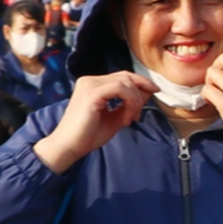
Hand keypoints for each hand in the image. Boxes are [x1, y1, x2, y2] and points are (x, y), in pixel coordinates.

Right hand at [33, 71, 155, 173]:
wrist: (68, 147)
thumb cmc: (88, 135)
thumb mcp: (115, 118)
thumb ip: (129, 104)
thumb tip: (147, 92)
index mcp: (93, 84)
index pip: (122, 76)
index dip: (140, 82)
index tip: (153, 92)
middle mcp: (90, 80)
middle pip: (125, 76)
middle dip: (140, 92)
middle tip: (138, 114)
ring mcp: (90, 84)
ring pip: (125, 82)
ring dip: (134, 101)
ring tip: (130, 119)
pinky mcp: (91, 93)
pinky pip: (120, 89)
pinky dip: (129, 102)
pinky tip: (125, 119)